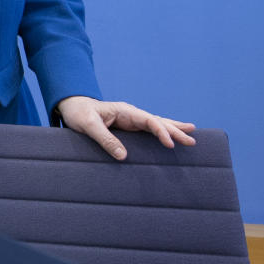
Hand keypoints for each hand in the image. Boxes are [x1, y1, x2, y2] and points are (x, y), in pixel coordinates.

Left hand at [56, 96, 195, 160]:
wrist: (71, 107)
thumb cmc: (78, 114)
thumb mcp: (88, 126)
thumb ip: (105, 139)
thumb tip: (123, 156)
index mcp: (125, 111)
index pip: (149, 120)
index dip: (161, 132)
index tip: (170, 144)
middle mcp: (131, 114)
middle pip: (158, 121)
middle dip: (175, 130)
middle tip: (192, 141)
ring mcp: (131, 120)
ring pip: (157, 124)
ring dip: (173, 129)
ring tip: (192, 133)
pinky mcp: (128, 127)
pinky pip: (149, 129)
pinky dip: (162, 132)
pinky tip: (171, 136)